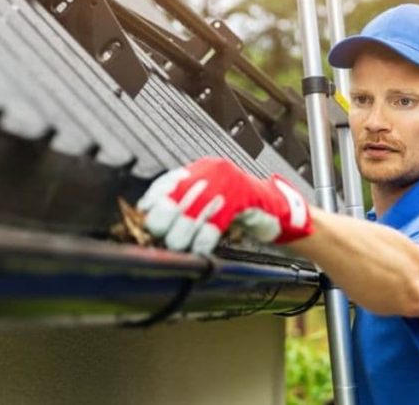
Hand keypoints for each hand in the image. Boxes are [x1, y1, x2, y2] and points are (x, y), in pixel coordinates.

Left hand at [137, 157, 312, 253]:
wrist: (275, 209)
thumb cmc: (238, 207)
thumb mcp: (208, 199)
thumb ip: (184, 203)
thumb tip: (150, 216)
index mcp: (201, 169)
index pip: (166, 182)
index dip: (152, 202)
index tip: (143, 217)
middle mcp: (212, 171)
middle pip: (176, 197)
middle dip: (164, 222)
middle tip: (160, 237)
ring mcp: (228, 183)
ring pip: (192, 213)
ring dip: (182, 234)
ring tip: (177, 246)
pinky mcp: (242, 199)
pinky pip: (214, 223)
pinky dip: (203, 239)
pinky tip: (199, 249)